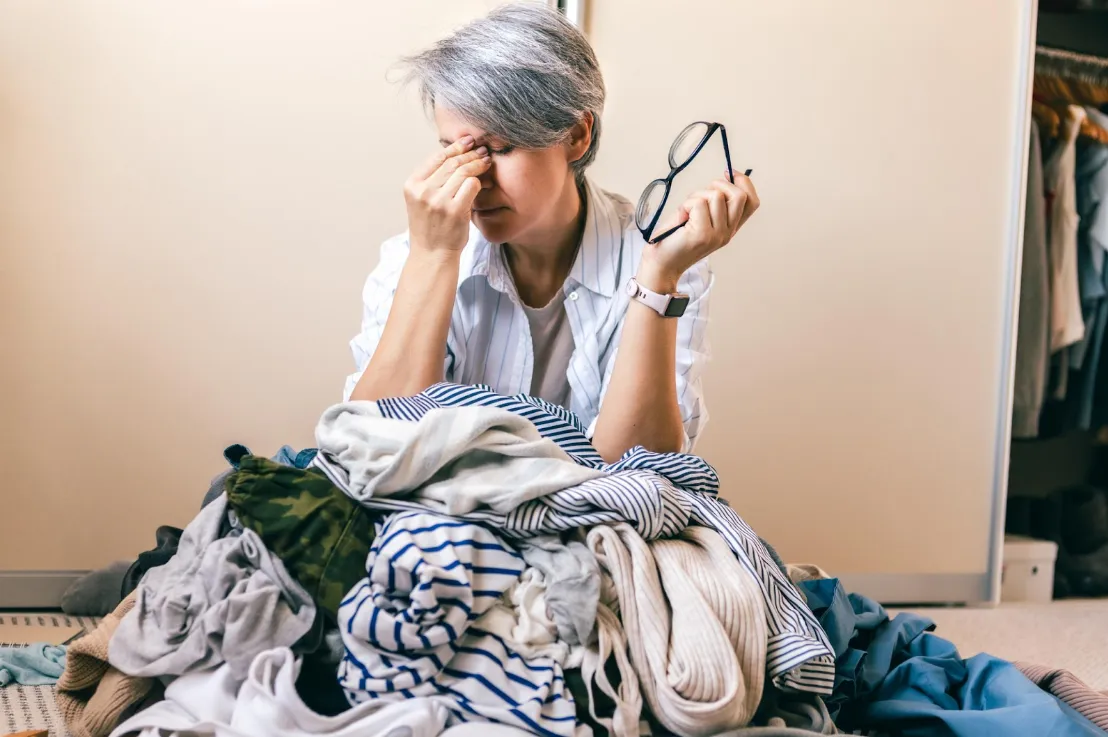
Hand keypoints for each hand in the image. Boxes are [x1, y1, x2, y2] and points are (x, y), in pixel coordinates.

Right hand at [404, 136, 491, 255]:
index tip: (467, 141)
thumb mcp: (421, 200)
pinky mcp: (454, 210)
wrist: (432, 254)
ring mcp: (438, 201)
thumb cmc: (430, 226)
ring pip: (463, 172)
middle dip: (469, 154)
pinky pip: (471, 185)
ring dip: (477, 164)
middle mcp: (423, 191)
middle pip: (451, 163)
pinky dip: (479, 181)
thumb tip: (454, 153)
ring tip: (486, 161)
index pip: (436, 158)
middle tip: (482, 150)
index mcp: (412, 185)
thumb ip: (432, 179)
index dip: (454, 147)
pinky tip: (484, 180)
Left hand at [640, 173, 759, 287]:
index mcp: (730, 228)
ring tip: (686, 211)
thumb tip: (723, 178)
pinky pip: (699, 203)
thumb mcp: (700, 217)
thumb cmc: (676, 238)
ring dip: (696, 196)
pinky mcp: (703, 234)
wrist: (661, 264)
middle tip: (701, 194)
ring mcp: (717, 235)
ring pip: (716, 196)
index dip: (744, 183)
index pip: (752, 202)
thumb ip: (714, 203)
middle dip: (720, 184)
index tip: (729, 173)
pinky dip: (686, 205)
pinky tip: (681, 218)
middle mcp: (728, 233)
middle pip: (740, 196)